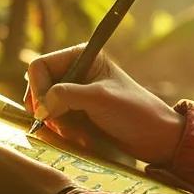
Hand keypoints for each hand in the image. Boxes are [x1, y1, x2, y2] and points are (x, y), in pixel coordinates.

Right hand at [26, 44, 184, 163]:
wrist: (155, 137)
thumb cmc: (133, 111)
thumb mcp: (99, 99)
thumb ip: (66, 95)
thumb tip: (41, 106)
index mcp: (81, 56)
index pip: (40, 67)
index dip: (38, 89)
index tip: (45, 111)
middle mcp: (75, 71)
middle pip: (38, 87)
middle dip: (46, 109)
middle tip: (60, 125)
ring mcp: (75, 93)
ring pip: (45, 107)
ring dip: (56, 123)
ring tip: (77, 133)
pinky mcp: (77, 112)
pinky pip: (55, 120)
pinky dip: (61, 131)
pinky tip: (80, 137)